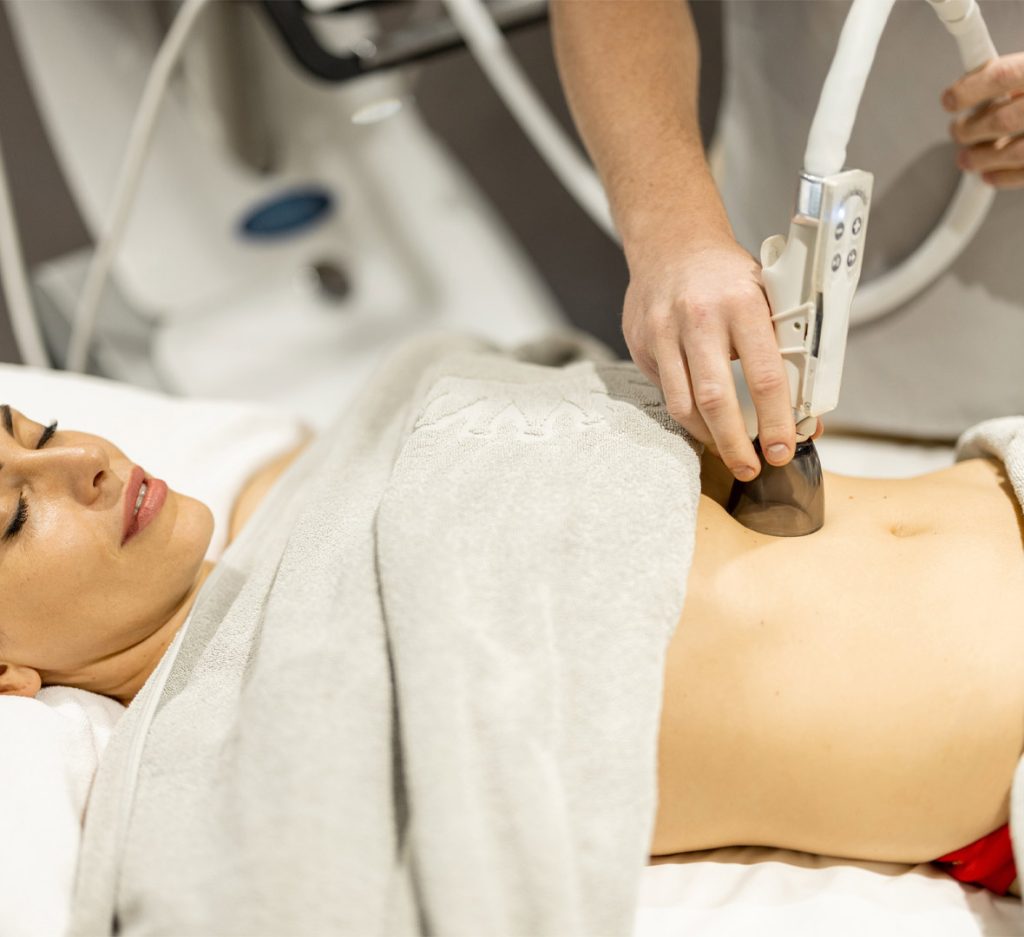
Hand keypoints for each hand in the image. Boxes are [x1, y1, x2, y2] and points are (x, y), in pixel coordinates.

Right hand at [623, 237, 794, 481]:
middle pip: (716, 400)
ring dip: (708, 436)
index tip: (784, 448)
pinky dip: (686, 411)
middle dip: (735, 444)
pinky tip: (701, 416)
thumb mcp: (768, 298)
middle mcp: (698, 317)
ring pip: (683, 404)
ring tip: (726, 449)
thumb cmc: (726, 275)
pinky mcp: (640, 343)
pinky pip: (665, 391)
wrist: (671, 242)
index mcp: (741, 303)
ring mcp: (663, 331)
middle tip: (750, 468)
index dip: (777, 421)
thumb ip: (787, 352)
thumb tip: (805, 415)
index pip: (765, 376)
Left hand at [943, 51, 1023, 187]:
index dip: (968, 90)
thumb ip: (1008, 77)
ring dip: (979, 158)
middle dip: (969, 130)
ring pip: (1012, 152)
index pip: (1002, 77)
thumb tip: (969, 83)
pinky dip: (1001, 177)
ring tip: (965, 158)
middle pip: (1001, 120)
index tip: (949, 100)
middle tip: (956, 130)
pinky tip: (987, 174)